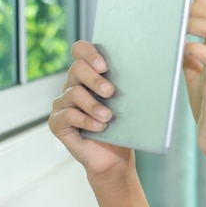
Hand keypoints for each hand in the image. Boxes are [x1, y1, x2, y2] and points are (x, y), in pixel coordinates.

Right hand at [49, 41, 132, 177]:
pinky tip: (100, 126)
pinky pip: (67, 115)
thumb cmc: (124, 126)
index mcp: (90, 74)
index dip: (89, 53)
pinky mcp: (57, 122)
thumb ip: (130, 84)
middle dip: (94, 79)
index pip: (80, 50)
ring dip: (94, 105)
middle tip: (111, 91)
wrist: (115, 156)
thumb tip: (149, 70)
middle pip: (76, 68)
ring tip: (109, 116)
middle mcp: (73, 85)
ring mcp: (63, 103)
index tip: (104, 65)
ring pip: (73, 93)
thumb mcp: (129, 102)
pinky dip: (86, 120)